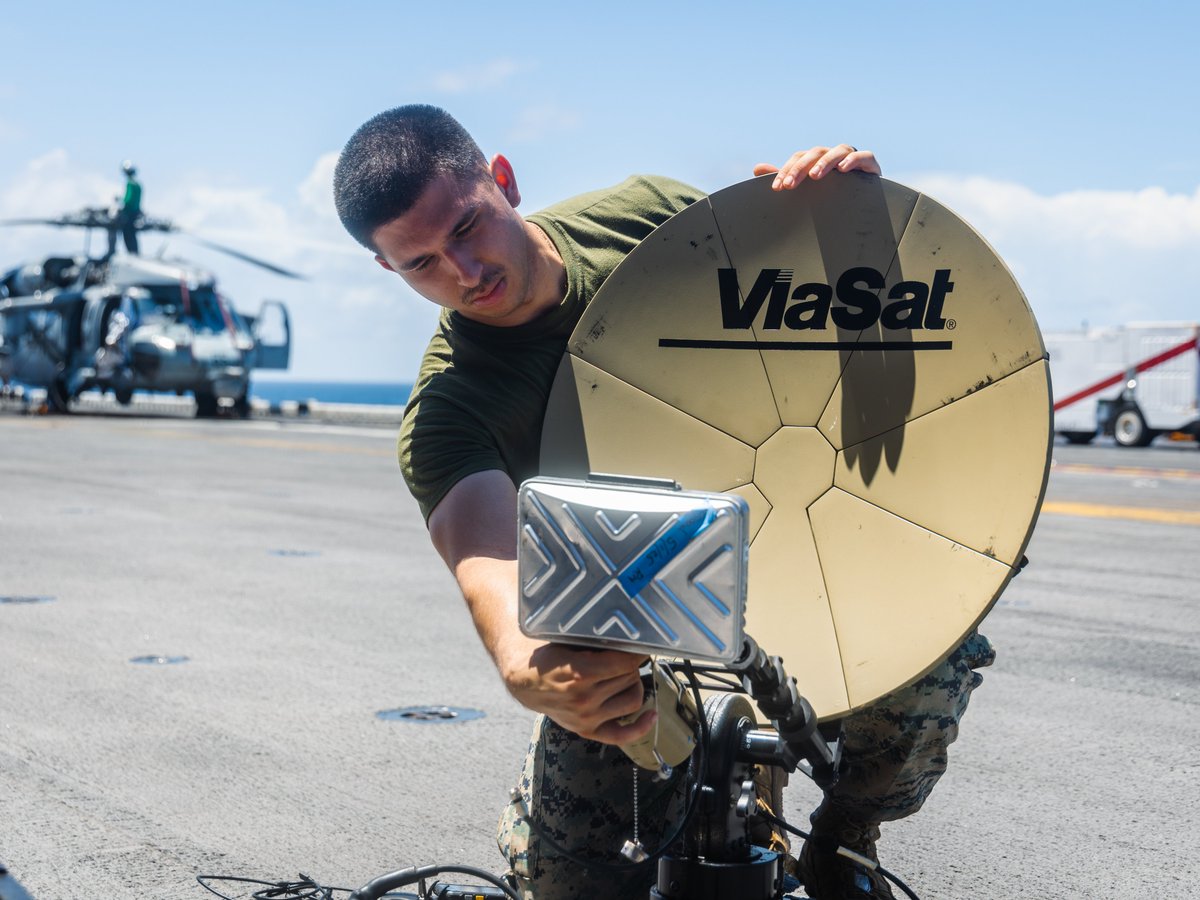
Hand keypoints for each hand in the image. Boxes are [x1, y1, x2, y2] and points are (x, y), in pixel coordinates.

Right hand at [498, 636, 655, 744]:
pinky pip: (621, 734)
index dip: (638, 651)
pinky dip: (640, 727)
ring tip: (627, 675)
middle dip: (631, 664)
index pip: (626, 662)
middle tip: (627, 656)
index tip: (642, 644)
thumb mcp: (568, 642)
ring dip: (634, 685)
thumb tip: (627, 636)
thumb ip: (595, 642)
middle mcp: (585, 698)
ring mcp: (587, 717)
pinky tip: (652, 715)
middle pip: (630, 678)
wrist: (524, 681)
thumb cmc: (548, 657)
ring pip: (632, 700)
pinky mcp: (587, 730)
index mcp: (580, 673)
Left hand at [753, 144, 880, 189]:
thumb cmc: (831, 192)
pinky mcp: (870, 164)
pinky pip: (864, 156)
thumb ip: (786, 177)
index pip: (799, 158)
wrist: (864, 201)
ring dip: (825, 162)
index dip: (787, 170)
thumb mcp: (807, 187)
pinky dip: (853, 160)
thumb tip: (757, 169)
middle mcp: (833, 154)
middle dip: (801, 168)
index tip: (778, 189)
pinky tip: (843, 170)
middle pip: (816, 153)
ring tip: (815, 176)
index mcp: (817, 159)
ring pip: (838, 151)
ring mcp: (852, 157)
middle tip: (790, 186)